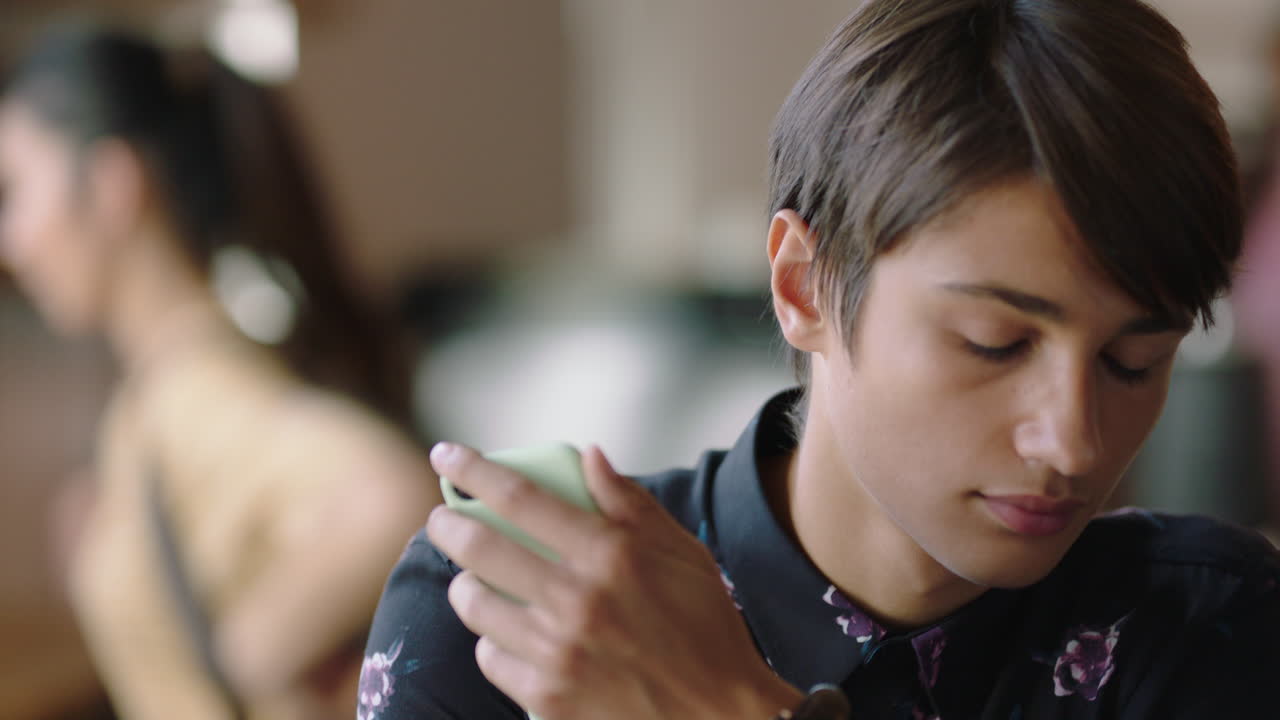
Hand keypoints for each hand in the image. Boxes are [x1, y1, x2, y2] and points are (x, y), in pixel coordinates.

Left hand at [426, 442, 802, 719]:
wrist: (721, 716)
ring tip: (472, 581)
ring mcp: (557, 652)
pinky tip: (506, 636)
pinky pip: (490, 658)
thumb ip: (629, 502)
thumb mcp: (682, 553)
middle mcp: (576, 599)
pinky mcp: (547, 697)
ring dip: (465, 585)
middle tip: (441, 520)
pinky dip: (491, 642)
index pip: (520, 498)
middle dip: (447, 526)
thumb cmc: (706, 629)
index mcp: (609, 554)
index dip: (473, 471)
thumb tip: (588, 454)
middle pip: (479, 547)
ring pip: (474, 605)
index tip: (447, 456)